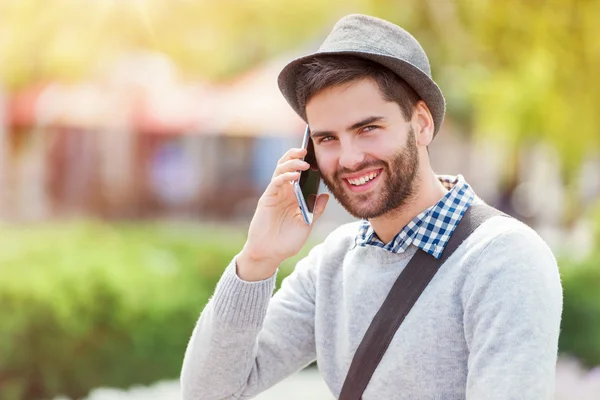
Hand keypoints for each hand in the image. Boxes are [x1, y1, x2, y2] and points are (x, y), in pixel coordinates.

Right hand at [237, 148, 328, 280]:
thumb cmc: (287, 240)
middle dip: (296, 155)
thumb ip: (316, 209)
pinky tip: (295, 176)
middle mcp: (284, 191)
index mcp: (294, 195)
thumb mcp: (307, 224)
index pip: (299, 173)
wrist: (271, 253)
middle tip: (307, 149)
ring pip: (280, 170)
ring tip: (304, 162)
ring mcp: (274, 194)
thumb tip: (326, 195)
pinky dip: (285, 177)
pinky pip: (275, 182)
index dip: (306, 162)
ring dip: (291, 163)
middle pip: (288, 165)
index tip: (317, 155)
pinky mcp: (267, 198)